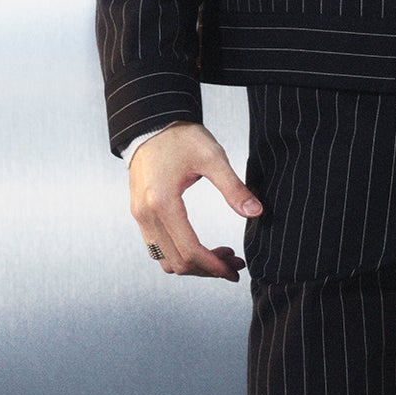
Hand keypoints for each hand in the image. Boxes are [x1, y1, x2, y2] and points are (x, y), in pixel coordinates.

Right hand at [129, 123, 261, 280]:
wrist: (151, 125)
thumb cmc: (180, 138)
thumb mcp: (212, 157)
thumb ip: (234, 187)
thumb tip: (256, 212)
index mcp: (163, 203)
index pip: (190, 251)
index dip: (215, 266)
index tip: (236, 269)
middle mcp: (146, 215)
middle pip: (178, 263)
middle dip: (209, 269)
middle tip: (235, 262)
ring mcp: (140, 216)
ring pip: (165, 261)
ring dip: (195, 265)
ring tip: (222, 255)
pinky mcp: (140, 215)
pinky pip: (158, 249)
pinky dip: (180, 255)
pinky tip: (201, 247)